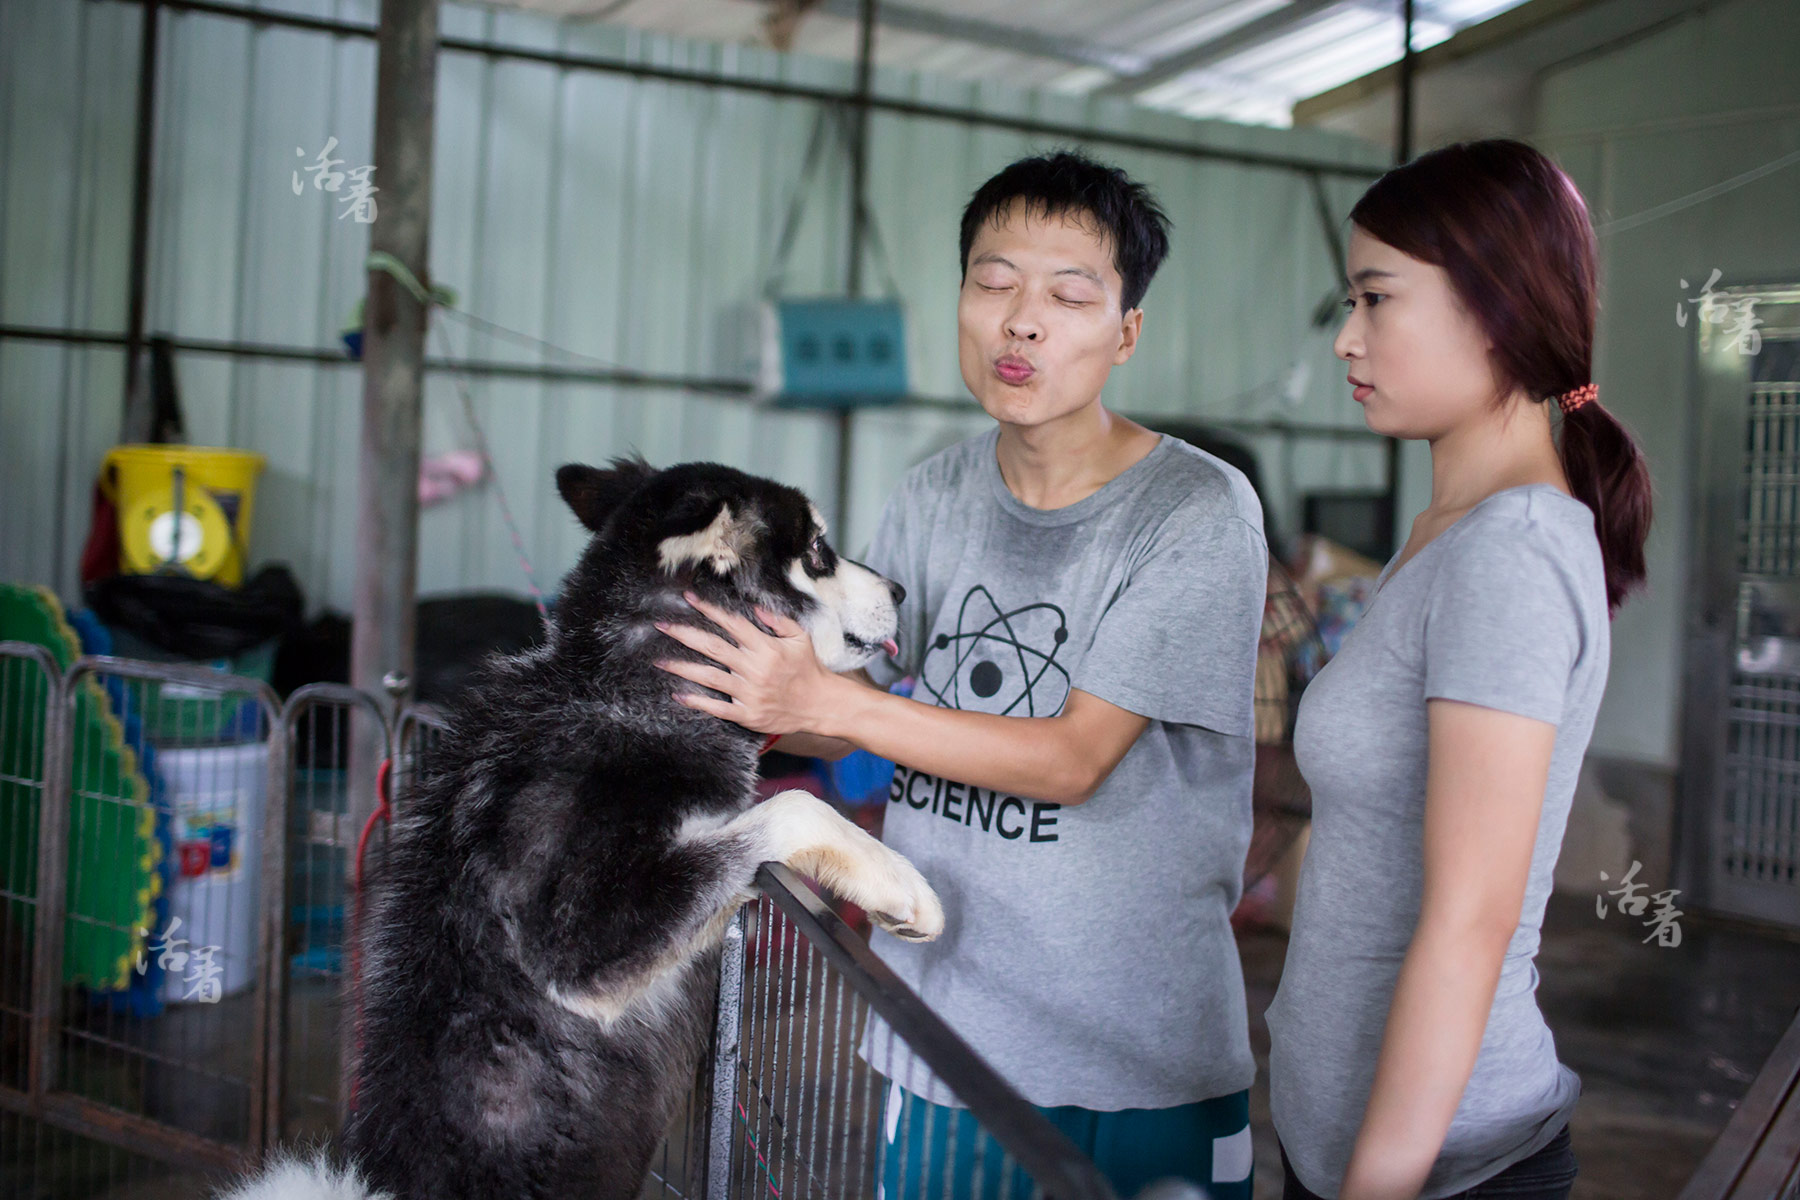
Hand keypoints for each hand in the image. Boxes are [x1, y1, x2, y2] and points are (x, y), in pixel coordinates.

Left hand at [654, 593, 838, 735]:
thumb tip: (754, 606)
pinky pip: (717, 708)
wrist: (820, 705)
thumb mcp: (800, 638)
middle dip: (684, 634)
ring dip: (682, 667)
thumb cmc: (809, 669)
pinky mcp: (747, 714)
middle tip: (662, 625)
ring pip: (709, 677)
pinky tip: (678, 694)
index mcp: (765, 647)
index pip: (731, 624)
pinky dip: (697, 702)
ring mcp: (749, 693)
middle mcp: (754, 668)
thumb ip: (778, 620)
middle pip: (712, 647)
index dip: (709, 609)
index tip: (688, 599)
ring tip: (660, 661)